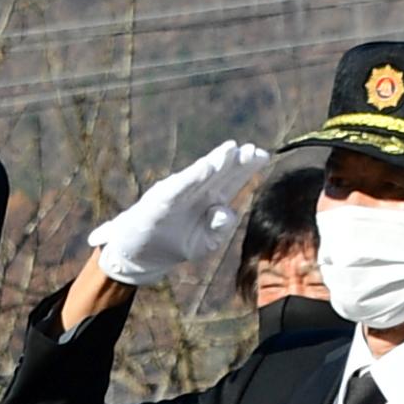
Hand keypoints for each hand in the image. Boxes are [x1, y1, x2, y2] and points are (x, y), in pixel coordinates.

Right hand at [86, 140, 278, 290]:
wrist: (140, 254)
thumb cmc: (175, 244)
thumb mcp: (204, 243)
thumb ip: (219, 230)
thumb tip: (227, 211)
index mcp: (209, 199)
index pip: (231, 179)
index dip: (247, 167)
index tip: (263, 155)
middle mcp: (195, 192)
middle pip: (219, 173)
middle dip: (236, 161)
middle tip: (252, 149)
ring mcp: (177, 194)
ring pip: (200, 175)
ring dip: (216, 162)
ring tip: (231, 149)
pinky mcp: (161, 202)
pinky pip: (179, 187)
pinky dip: (193, 177)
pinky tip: (207, 166)